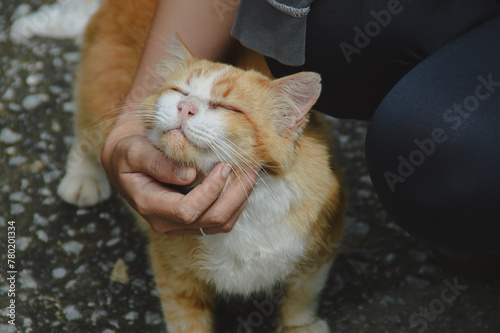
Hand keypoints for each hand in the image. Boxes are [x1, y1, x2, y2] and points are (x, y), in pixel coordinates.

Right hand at [101, 122, 257, 236]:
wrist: (126, 162)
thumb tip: (188, 174)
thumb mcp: (134, 151)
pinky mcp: (194, 220)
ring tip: (250, 173)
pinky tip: (242, 181)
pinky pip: (222, 219)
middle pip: (212, 220)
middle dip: (235, 195)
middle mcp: (167, 223)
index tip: (224, 165)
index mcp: (150, 206)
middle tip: (248, 168)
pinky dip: (237, 201)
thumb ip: (157, 162)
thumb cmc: (128, 152)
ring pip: (222, 223)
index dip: (211, 191)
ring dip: (241, 199)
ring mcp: (182, 225)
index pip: (188, 210)